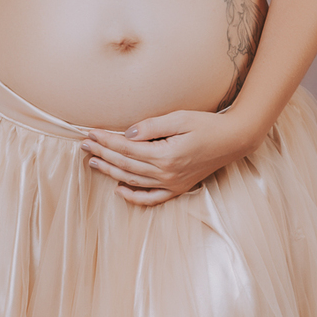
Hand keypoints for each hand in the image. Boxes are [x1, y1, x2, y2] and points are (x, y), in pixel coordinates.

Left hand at [79, 110, 253, 206]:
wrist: (233, 140)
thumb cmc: (207, 125)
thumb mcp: (180, 118)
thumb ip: (152, 126)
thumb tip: (127, 134)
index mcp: (165, 155)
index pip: (126, 149)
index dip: (106, 141)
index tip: (90, 133)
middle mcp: (166, 174)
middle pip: (125, 165)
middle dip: (102, 154)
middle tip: (83, 146)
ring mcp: (172, 184)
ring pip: (133, 180)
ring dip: (111, 172)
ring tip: (93, 162)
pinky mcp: (178, 188)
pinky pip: (151, 198)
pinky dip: (134, 196)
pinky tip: (119, 189)